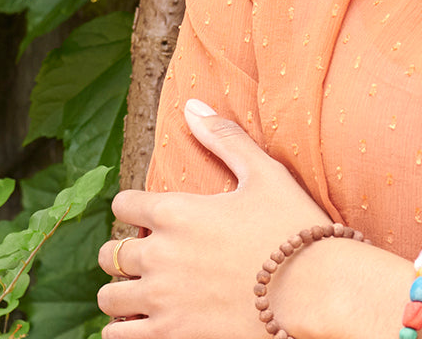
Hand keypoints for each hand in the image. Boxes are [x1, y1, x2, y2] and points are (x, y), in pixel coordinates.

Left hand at [97, 98, 331, 338]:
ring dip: (121, 292)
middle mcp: (159, 255)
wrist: (312, 288)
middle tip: (147, 254)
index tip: (146, 213)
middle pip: (110, 254)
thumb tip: (191, 105)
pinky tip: (141, 322)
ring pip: (109, 298)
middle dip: (122, 252)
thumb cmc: (291, 225)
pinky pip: (118, 336)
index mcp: (176, 212)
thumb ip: (223, 138)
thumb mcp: (264, 172)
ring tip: (140, 290)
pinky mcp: (170, 336)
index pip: (124, 205)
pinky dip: (122, 329)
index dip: (132, 206)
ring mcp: (161, 300)